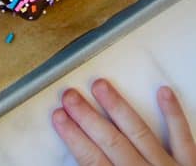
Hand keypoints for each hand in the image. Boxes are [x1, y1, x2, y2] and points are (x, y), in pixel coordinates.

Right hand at [52, 79, 195, 165]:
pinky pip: (184, 140)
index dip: (75, 139)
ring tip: (101, 85)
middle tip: (70, 96)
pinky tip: (164, 93)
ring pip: (142, 135)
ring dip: (120, 109)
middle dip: (89, 118)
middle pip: (113, 144)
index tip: (59, 118)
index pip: (94, 163)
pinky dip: (174, 116)